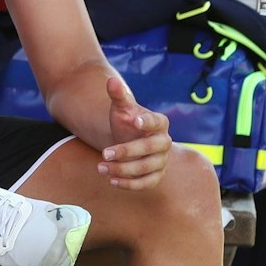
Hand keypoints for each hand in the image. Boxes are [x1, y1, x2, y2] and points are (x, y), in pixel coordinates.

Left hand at [97, 73, 172, 188]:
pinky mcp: (156, 176)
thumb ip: (118, 95)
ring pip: (145, 168)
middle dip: (126, 152)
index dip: (147, 122)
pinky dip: (129, 184)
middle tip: (104, 153)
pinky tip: (111, 180)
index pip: (157, 121)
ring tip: (100, 167)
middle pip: (149, 148)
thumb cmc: (127, 122)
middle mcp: (164, 142)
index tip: (134, 121)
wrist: (129, 140)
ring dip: (122, 169)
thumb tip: (111, 80)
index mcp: (159, 123)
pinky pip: (146, 183)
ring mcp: (161, 160)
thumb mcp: (121, 108)